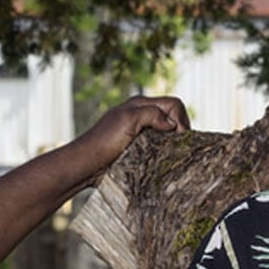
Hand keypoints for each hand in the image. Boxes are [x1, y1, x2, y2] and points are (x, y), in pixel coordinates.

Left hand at [72, 95, 189, 174]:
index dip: (181, 118)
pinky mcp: (138, 148)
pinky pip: (158, 145)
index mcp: (140, 104)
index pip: (173, 104)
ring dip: (172, 141)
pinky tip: (162, 159)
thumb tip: (171, 124)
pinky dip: (164, 150)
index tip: (178, 136)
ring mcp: (140, 132)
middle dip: (180, 129)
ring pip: (167, 132)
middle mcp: (142, 115)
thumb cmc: (104, 141)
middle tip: (179, 146)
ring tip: (171, 154)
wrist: (86, 164)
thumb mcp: (128, 120)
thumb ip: (151, 114)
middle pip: (172, 117)